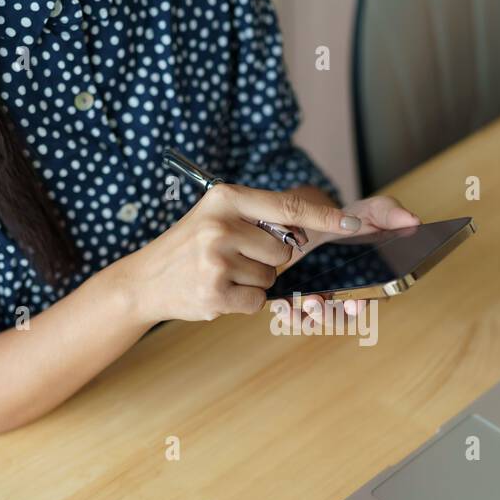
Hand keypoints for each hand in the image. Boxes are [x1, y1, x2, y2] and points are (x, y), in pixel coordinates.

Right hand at [115, 183, 360, 322]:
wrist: (145, 280)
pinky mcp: (215, 292)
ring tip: (221, 273)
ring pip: (271, 278)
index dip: (325, 219)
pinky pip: (258, 301)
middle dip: (268, 260)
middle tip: (233, 257)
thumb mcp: (218, 216)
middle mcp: (220, 225)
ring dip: (253, 282)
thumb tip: (310, 227)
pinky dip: (243, 301)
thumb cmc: (190, 247)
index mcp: (226, 198)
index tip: (354, 224)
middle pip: (284, 251)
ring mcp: (216, 260)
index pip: (288, 208)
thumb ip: (260, 218)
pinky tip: (218, 291)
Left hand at [273, 195, 419, 325]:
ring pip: (317, 321)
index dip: (362, 307)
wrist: (320, 219)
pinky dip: (287, 313)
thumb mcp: (373, 211)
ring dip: (305, 318)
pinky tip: (279, 304)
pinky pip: (296, 314)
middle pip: (341, 318)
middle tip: (316, 303)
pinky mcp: (303, 297)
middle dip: (328, 316)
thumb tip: (413, 220)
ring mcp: (325, 299)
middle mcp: (349, 296)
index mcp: (371, 281)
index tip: (354, 304)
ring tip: (292, 306)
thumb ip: (391, 214)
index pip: (371, 301)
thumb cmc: (354, 220)